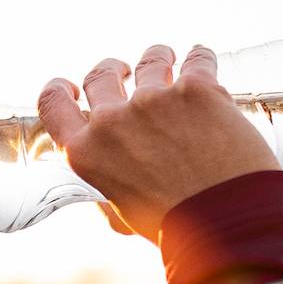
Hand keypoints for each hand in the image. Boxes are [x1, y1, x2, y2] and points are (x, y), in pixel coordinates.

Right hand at [37, 44, 278, 242]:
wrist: (228, 221)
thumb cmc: (176, 226)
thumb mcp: (125, 213)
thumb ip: (109, 190)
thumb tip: (108, 190)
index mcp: (87, 153)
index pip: (54, 104)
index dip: (60, 90)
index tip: (71, 86)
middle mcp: (112, 122)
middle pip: (100, 75)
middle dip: (113, 70)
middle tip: (126, 72)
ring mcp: (153, 100)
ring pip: (150, 59)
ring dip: (157, 59)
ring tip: (169, 62)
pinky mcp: (196, 88)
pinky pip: (196, 58)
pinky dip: (199, 58)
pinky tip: (201, 59)